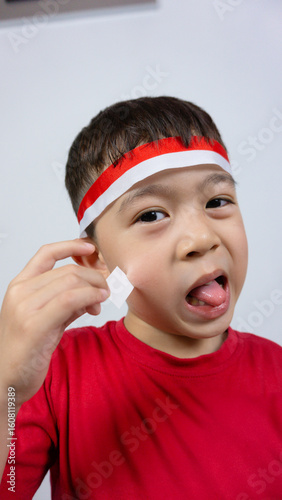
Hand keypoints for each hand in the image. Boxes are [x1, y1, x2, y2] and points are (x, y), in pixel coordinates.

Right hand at [0, 239, 109, 408]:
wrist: (5, 380)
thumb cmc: (25, 350)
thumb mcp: (46, 319)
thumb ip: (66, 302)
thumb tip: (93, 290)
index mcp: (19, 286)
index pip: (46, 254)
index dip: (71, 245)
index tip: (91, 247)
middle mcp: (20, 292)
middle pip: (67, 270)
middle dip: (94, 275)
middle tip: (107, 287)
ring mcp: (25, 308)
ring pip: (71, 282)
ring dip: (95, 287)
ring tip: (102, 300)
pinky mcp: (34, 325)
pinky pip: (69, 300)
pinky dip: (90, 297)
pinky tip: (98, 304)